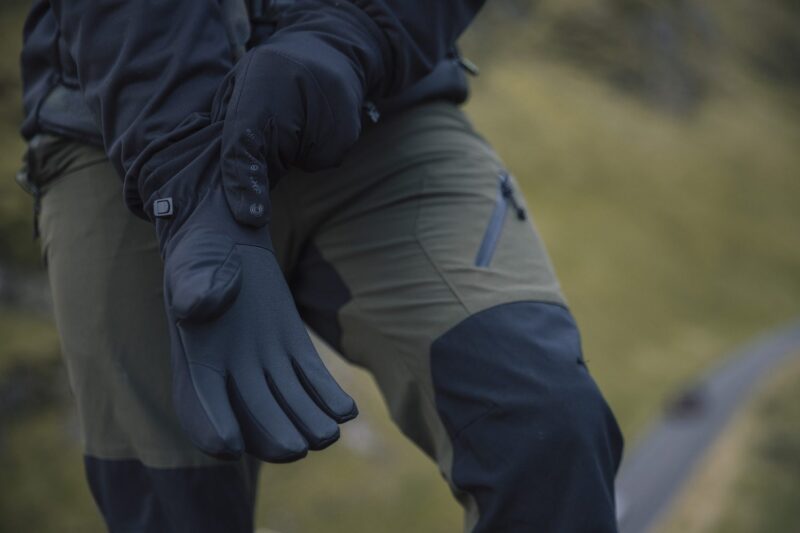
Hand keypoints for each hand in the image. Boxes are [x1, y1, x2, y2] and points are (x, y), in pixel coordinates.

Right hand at [151, 126, 356, 461]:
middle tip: (301, 445)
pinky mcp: (292, 349)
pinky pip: (310, 379)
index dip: (212, 426)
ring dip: (308, 421)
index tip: (230, 444)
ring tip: (329, 431)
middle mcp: (231, 370)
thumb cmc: (202, 249)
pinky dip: (327, 396)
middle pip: (252, 417)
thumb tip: (201, 306)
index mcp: (197, 358)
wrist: (228, 237)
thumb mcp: (192, 263)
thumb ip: (195, 286)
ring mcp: (264, 363)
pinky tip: (346, 409)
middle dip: (275, 435)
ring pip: (287, 403)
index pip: (199, 406)